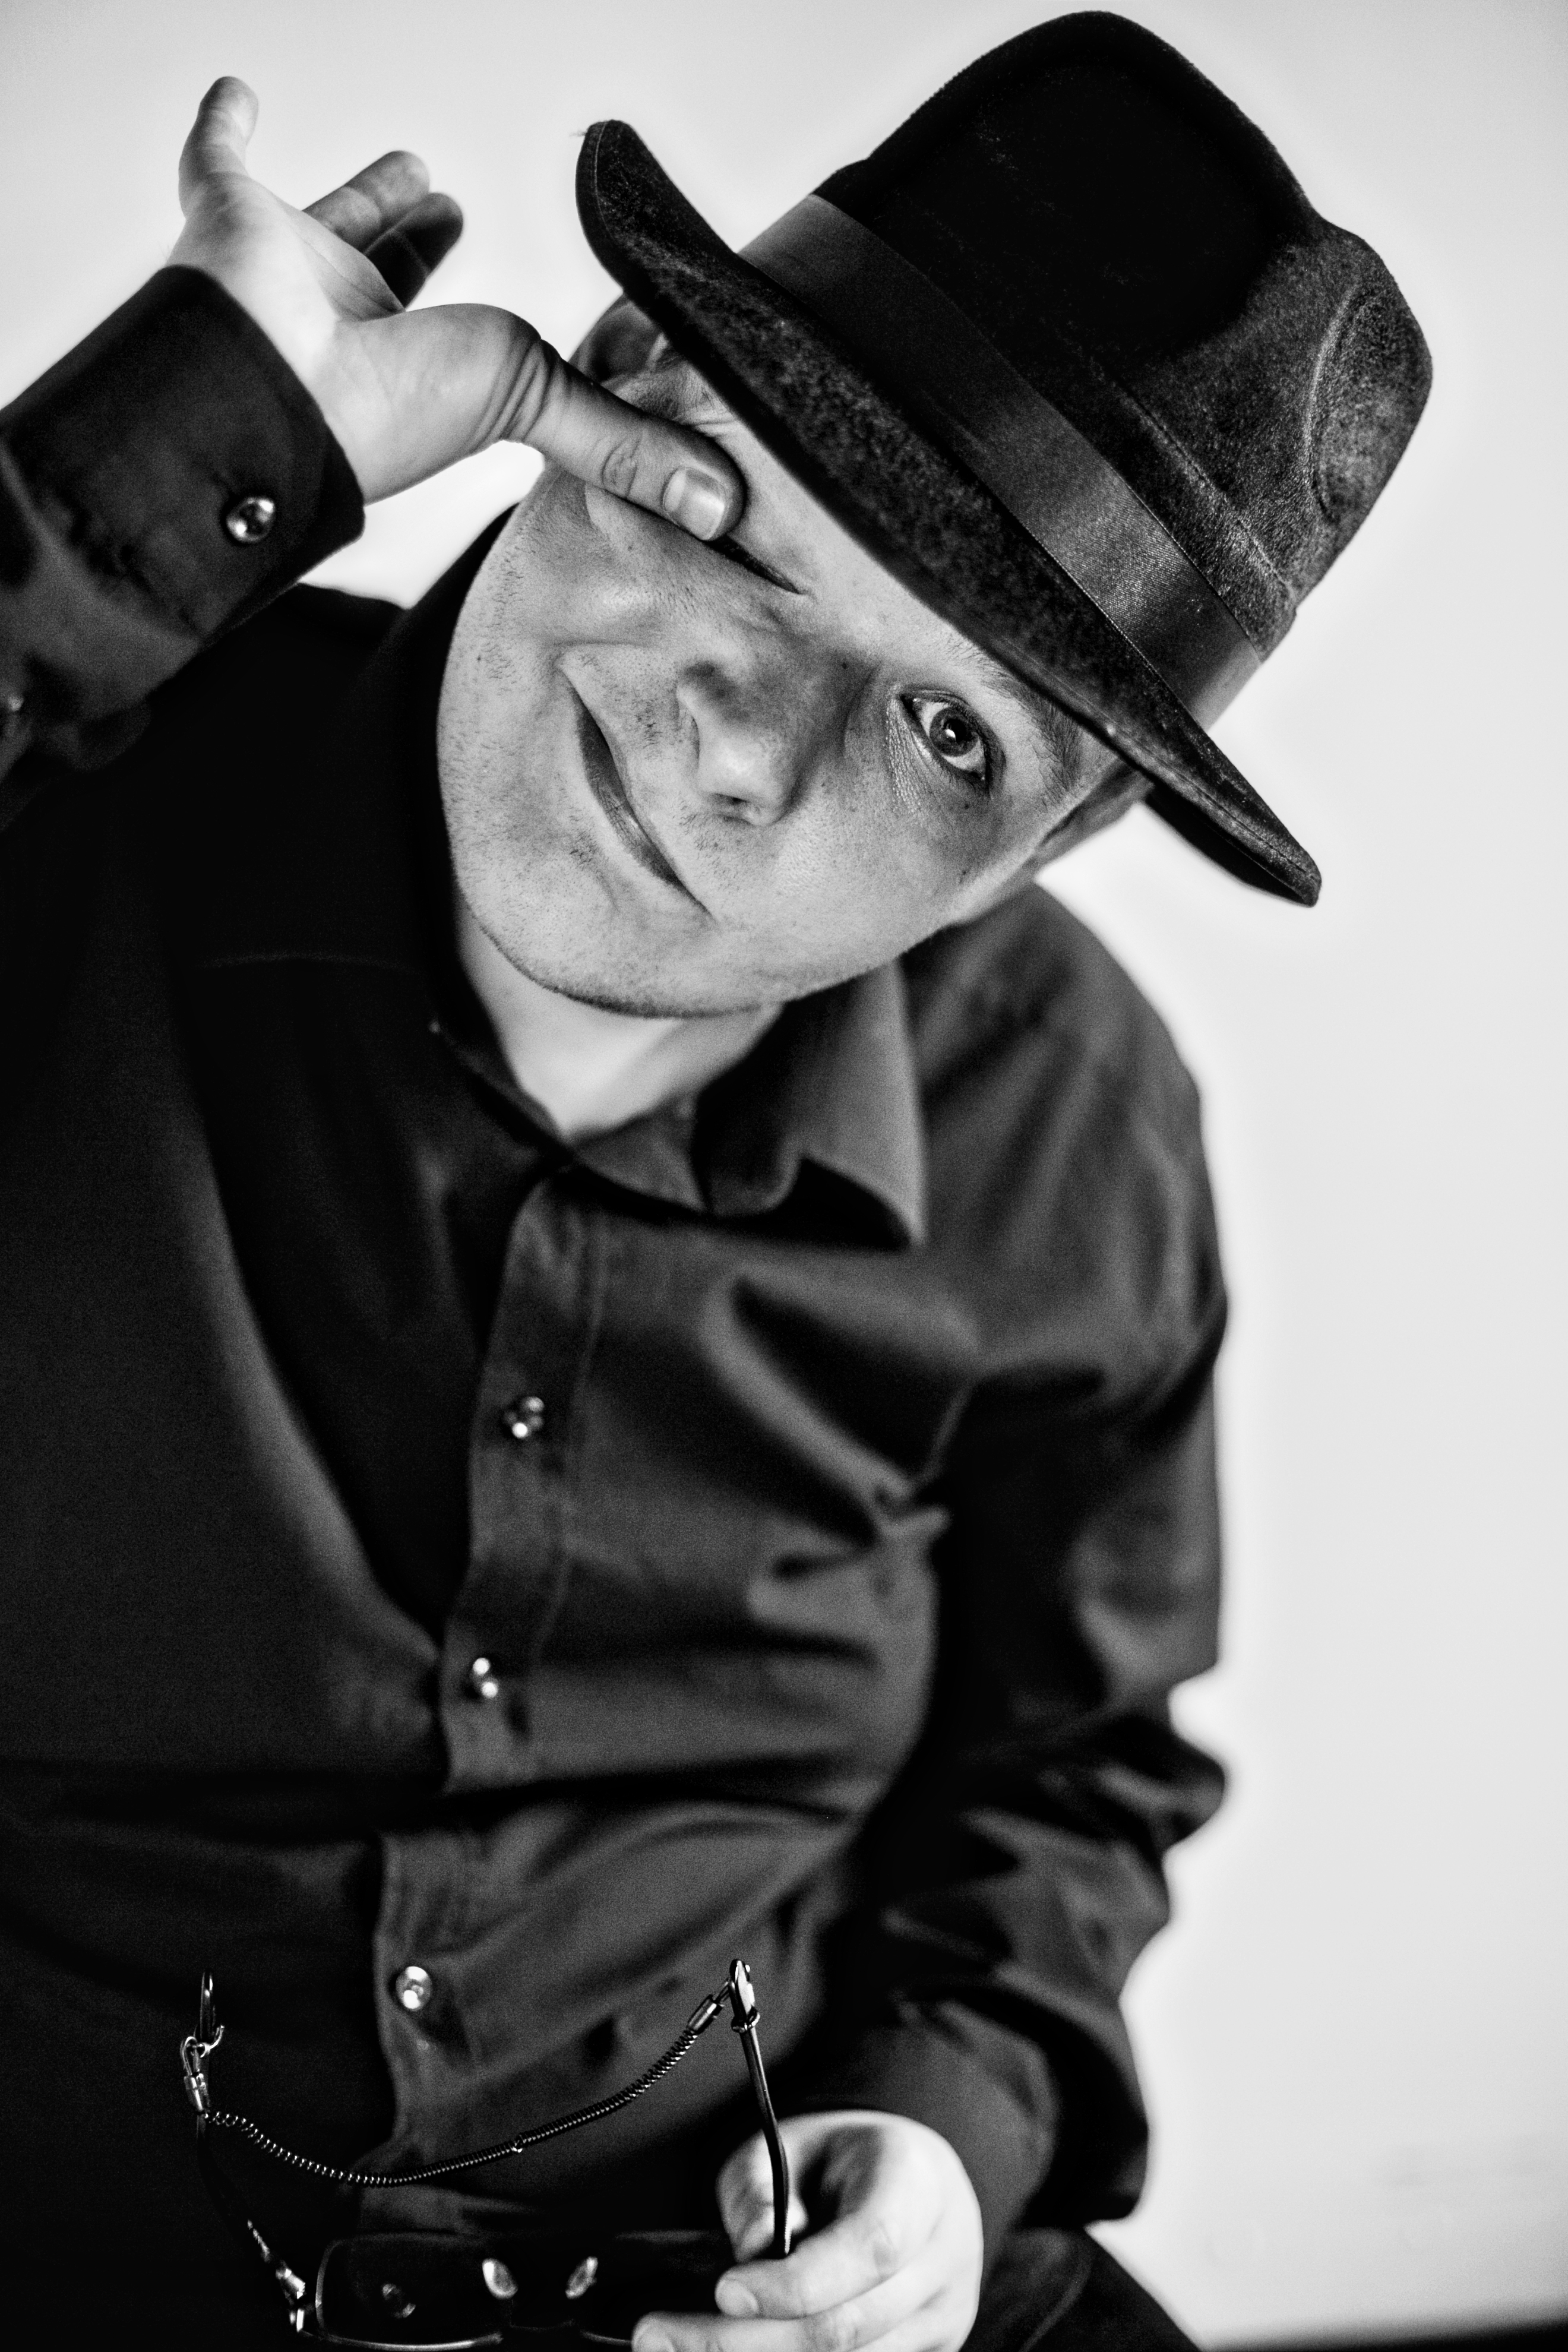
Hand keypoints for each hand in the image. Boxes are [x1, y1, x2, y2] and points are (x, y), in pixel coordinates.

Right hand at [167, 77, 743, 530]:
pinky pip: (215, 160)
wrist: (267, 396)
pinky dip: (220, 126)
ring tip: (412, 167)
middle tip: (453, 211)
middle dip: (425, 247)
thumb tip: (721, 508)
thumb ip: (624, 445)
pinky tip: (235, 93)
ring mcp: (288, 273)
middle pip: (398, 276)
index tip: (529, 319)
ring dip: (368, 194)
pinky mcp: (230, 219)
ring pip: (327, 223)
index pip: (472, 341)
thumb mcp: (537, 404)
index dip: (502, 333)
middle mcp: (355, 325)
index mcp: (419, 370)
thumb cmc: (380, 415)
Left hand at [640, 2112, 983, 2351]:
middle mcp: (942, 2261)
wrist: (915, 2183)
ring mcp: (942, 2319)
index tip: (724, 2290)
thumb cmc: (843, 2161)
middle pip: (848, 2327)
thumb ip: (764, 2187)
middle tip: (656, 2336)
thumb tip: (748, 2251)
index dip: (797, 2282)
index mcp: (918, 2186)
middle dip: (745, 2342)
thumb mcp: (792, 2142)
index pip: (871, 2245)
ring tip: (675, 2346)